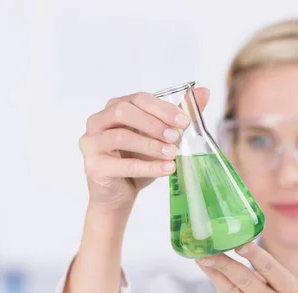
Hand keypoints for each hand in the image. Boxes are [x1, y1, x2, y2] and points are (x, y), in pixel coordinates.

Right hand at [78, 88, 209, 211]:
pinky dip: (147, 166)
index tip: (184, 121)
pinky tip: (167, 169)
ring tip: (172, 154)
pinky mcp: (93, 166)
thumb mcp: (161, 138)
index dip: (162, 108)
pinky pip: (122, 164)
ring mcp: (92, 143)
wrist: (120, 194)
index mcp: (114, 108)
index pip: (138, 99)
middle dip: (154, 123)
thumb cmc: (137, 161)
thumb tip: (204, 92)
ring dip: (151, 145)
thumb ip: (178, 116)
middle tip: (176, 137)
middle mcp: (98, 121)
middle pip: (123, 111)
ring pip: (120, 136)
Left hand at [196, 242, 297, 292]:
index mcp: (291, 290)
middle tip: (207, 249)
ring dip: (215, 273)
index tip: (237, 242)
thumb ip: (269, 275)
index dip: (252, 253)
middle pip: (244, 279)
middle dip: (223, 262)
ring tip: (202, 259)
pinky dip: (220, 287)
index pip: (269, 267)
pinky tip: (212, 275)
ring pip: (231, 291)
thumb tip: (238, 249)